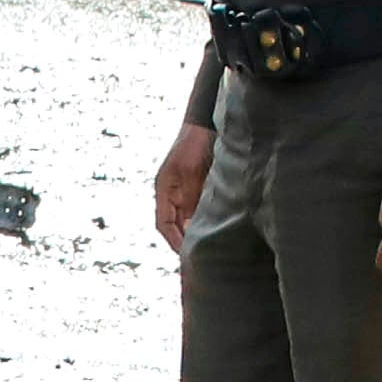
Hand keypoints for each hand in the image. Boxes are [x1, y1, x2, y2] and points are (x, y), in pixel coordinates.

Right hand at [152, 116, 213, 242]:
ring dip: (196, 232)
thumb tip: (191, 226)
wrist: (206, 123)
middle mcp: (173, 193)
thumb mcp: (190, 173)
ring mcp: (186, 190)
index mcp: (164, 190)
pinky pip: (201, 210)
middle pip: (175, 225)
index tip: (186, 254)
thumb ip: (190, 198)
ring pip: (188, 219)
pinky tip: (218, 229)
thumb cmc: (194, 144)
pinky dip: (206, 220)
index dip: (173, 240)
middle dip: (185, 241)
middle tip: (199, 259)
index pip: (163, 223)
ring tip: (209, 248)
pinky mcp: (200, 187)